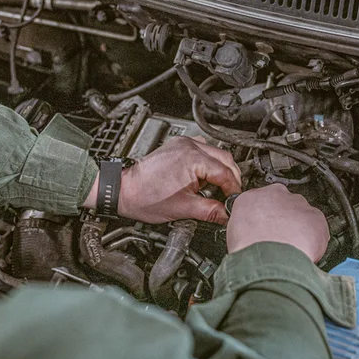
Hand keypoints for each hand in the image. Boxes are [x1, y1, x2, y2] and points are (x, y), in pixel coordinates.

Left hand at [81, 137, 240, 223]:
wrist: (123, 190)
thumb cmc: (145, 197)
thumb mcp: (183, 208)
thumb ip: (210, 211)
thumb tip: (227, 214)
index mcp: (193, 158)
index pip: (225, 173)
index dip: (233, 189)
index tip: (234, 201)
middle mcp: (189, 146)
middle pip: (225, 158)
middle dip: (231, 178)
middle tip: (231, 195)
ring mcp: (183, 144)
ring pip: (215, 152)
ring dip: (221, 169)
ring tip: (218, 187)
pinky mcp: (177, 146)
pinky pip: (202, 150)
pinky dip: (208, 162)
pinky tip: (204, 176)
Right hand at [226, 183, 328, 261]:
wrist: (269, 258)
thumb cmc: (249, 250)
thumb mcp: (233, 233)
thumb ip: (245, 226)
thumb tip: (249, 235)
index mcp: (251, 197)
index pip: (259, 201)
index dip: (264, 216)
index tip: (266, 226)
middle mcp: (276, 195)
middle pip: (283, 204)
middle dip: (284, 219)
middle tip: (280, 239)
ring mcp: (297, 204)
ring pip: (302, 214)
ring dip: (300, 228)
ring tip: (293, 248)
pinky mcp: (316, 216)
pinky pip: (318, 227)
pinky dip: (316, 238)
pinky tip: (306, 250)